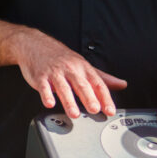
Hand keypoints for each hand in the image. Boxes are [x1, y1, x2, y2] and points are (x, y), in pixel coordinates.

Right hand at [11, 29, 126, 117]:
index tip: (110, 110)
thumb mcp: (84, 65)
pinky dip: (46, 95)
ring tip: (74, 113)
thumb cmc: (62, 58)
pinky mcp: (40, 76)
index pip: (98, 83)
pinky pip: (44, 86)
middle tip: (95, 110)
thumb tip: (122, 84)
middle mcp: (71, 69)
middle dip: (89, 98)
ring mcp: (55, 73)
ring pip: (64, 87)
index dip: (105, 98)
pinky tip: (50, 103)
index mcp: (83, 68)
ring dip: (69, 101)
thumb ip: (103, 78)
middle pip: (82, 84)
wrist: (34, 44)